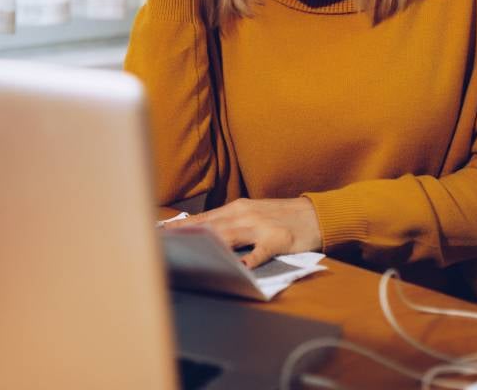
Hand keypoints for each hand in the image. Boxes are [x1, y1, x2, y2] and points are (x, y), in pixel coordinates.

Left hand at [170, 197, 320, 268]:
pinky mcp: (278, 240)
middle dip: (187, 235)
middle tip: (166, 243)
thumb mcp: (252, 214)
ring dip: (209, 244)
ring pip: (231, 235)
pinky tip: (241, 267)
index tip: (161, 232)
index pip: (203, 218)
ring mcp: (261, 227)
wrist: (316, 214)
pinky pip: (262, 251)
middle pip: (211, 226)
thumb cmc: (280, 217)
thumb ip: (230, 223)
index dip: (182, 225)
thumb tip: (202, 233)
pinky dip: (251, 259)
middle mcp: (245, 214)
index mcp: (237, 208)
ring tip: (191, 252)